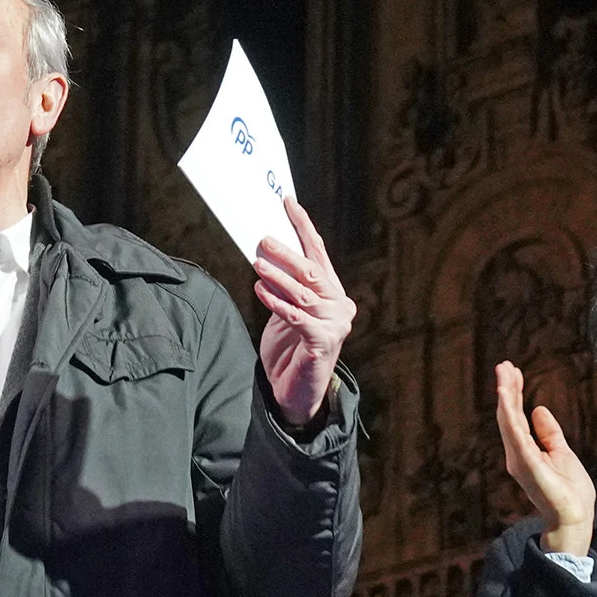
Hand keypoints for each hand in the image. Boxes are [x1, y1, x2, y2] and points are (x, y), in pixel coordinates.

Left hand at [252, 200, 355, 431]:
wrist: (296, 394)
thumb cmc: (289, 349)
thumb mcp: (285, 310)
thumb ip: (282, 284)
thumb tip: (263, 250)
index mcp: (332, 291)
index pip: (318, 251)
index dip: (302, 225)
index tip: (287, 202)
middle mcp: (339, 304)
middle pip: (311, 270)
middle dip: (286, 251)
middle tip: (262, 239)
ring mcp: (335, 324)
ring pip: (303, 292)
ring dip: (278, 276)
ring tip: (257, 263)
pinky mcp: (324, 343)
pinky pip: (297, 317)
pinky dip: (277, 303)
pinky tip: (260, 290)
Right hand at [491, 359, 596, 556]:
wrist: (575, 517)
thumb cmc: (569, 491)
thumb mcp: (562, 453)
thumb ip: (549, 433)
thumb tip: (538, 409)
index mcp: (525, 452)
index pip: (516, 417)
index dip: (514, 394)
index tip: (514, 372)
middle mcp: (517, 454)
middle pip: (508, 415)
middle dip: (507, 389)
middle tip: (504, 365)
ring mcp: (520, 458)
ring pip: (508, 421)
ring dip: (505, 396)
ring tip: (503, 373)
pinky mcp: (526, 462)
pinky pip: (514, 433)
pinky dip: (509, 413)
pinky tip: (506, 396)